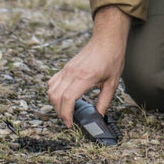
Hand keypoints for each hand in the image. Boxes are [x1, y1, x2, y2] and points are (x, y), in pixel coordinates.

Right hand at [47, 6, 130, 125]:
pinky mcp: (66, 67)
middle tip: (68, 120)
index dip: (66, 114)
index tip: (70, 123)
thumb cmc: (111, 59)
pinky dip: (53, 93)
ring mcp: (67, 69)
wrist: (107, 40)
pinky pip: (52, 82)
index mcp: (85, 77)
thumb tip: (99, 116)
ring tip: (65, 111)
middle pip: (56, 96)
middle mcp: (72, 73)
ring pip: (51, 90)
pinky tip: (62, 98)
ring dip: (55, 103)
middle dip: (59, 112)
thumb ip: (104, 102)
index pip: (68, 98)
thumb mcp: (112, 83)